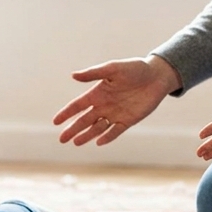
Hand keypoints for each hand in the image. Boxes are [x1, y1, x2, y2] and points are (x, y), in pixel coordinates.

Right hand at [53, 55, 181, 145]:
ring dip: (87, 135)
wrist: (156, 76)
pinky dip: (107, 137)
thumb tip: (73, 75)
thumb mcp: (113, 69)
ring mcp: (115, 114)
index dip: (66, 114)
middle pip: (84, 120)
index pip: (78, 106)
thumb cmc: (134, 69)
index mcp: (98, 93)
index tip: (56, 122)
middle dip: (72, 129)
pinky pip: (115, 131)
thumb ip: (93, 73)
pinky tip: (99, 142)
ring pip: (97, 128)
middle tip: (62, 140)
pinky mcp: (128, 120)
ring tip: (76, 143)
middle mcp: (104, 105)